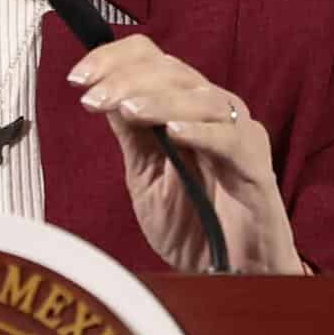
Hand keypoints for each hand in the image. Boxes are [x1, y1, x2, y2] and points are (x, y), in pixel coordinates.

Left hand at [69, 35, 302, 273]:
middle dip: (126, 79)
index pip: (153, 61)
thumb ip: (132, 136)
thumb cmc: (197, 225)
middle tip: (92, 98)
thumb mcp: (147, 176)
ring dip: (158, 99)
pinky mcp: (256, 165)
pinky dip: (201, 131)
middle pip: (173, 71)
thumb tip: (101, 93)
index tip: (78, 77)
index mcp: (187, 108)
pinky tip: (172, 132)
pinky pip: (230, 138)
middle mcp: (214, 111)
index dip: (114, 60)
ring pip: (200, 97)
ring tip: (126, 110)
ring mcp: (239, 134)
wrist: (233, 274)